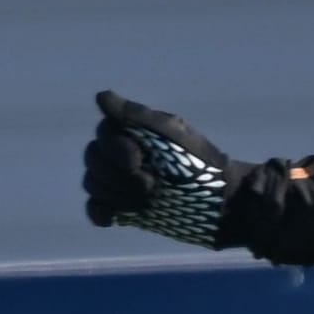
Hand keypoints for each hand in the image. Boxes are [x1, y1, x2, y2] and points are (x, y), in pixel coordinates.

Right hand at [83, 90, 242, 248]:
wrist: (220, 201)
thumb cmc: (200, 161)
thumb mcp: (172, 133)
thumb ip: (136, 115)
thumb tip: (101, 97)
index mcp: (135, 133)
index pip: (103, 134)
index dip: (115, 149)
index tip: (139, 160)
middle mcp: (123, 155)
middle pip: (93, 158)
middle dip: (117, 174)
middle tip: (150, 184)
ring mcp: (122, 182)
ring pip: (93, 183)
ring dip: (115, 193)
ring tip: (147, 199)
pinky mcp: (124, 208)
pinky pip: (95, 209)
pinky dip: (100, 212)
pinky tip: (115, 217)